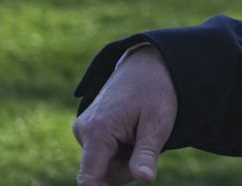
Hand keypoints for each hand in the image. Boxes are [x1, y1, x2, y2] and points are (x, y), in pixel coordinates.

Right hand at [73, 45, 177, 184]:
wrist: (148, 66)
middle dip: (127, 167)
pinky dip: (119, 150)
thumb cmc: (156, 93)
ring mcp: (83, 131)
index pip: (89, 178)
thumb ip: (147, 154)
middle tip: (146, 140)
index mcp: (97, 131)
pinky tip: (130, 130)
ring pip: (104, 166)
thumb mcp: (158, 123)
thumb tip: (144, 180)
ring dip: (125, 157)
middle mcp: (83, 132)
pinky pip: (102, 155)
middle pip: (104, 175)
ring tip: (138, 131)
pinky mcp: (87, 131)